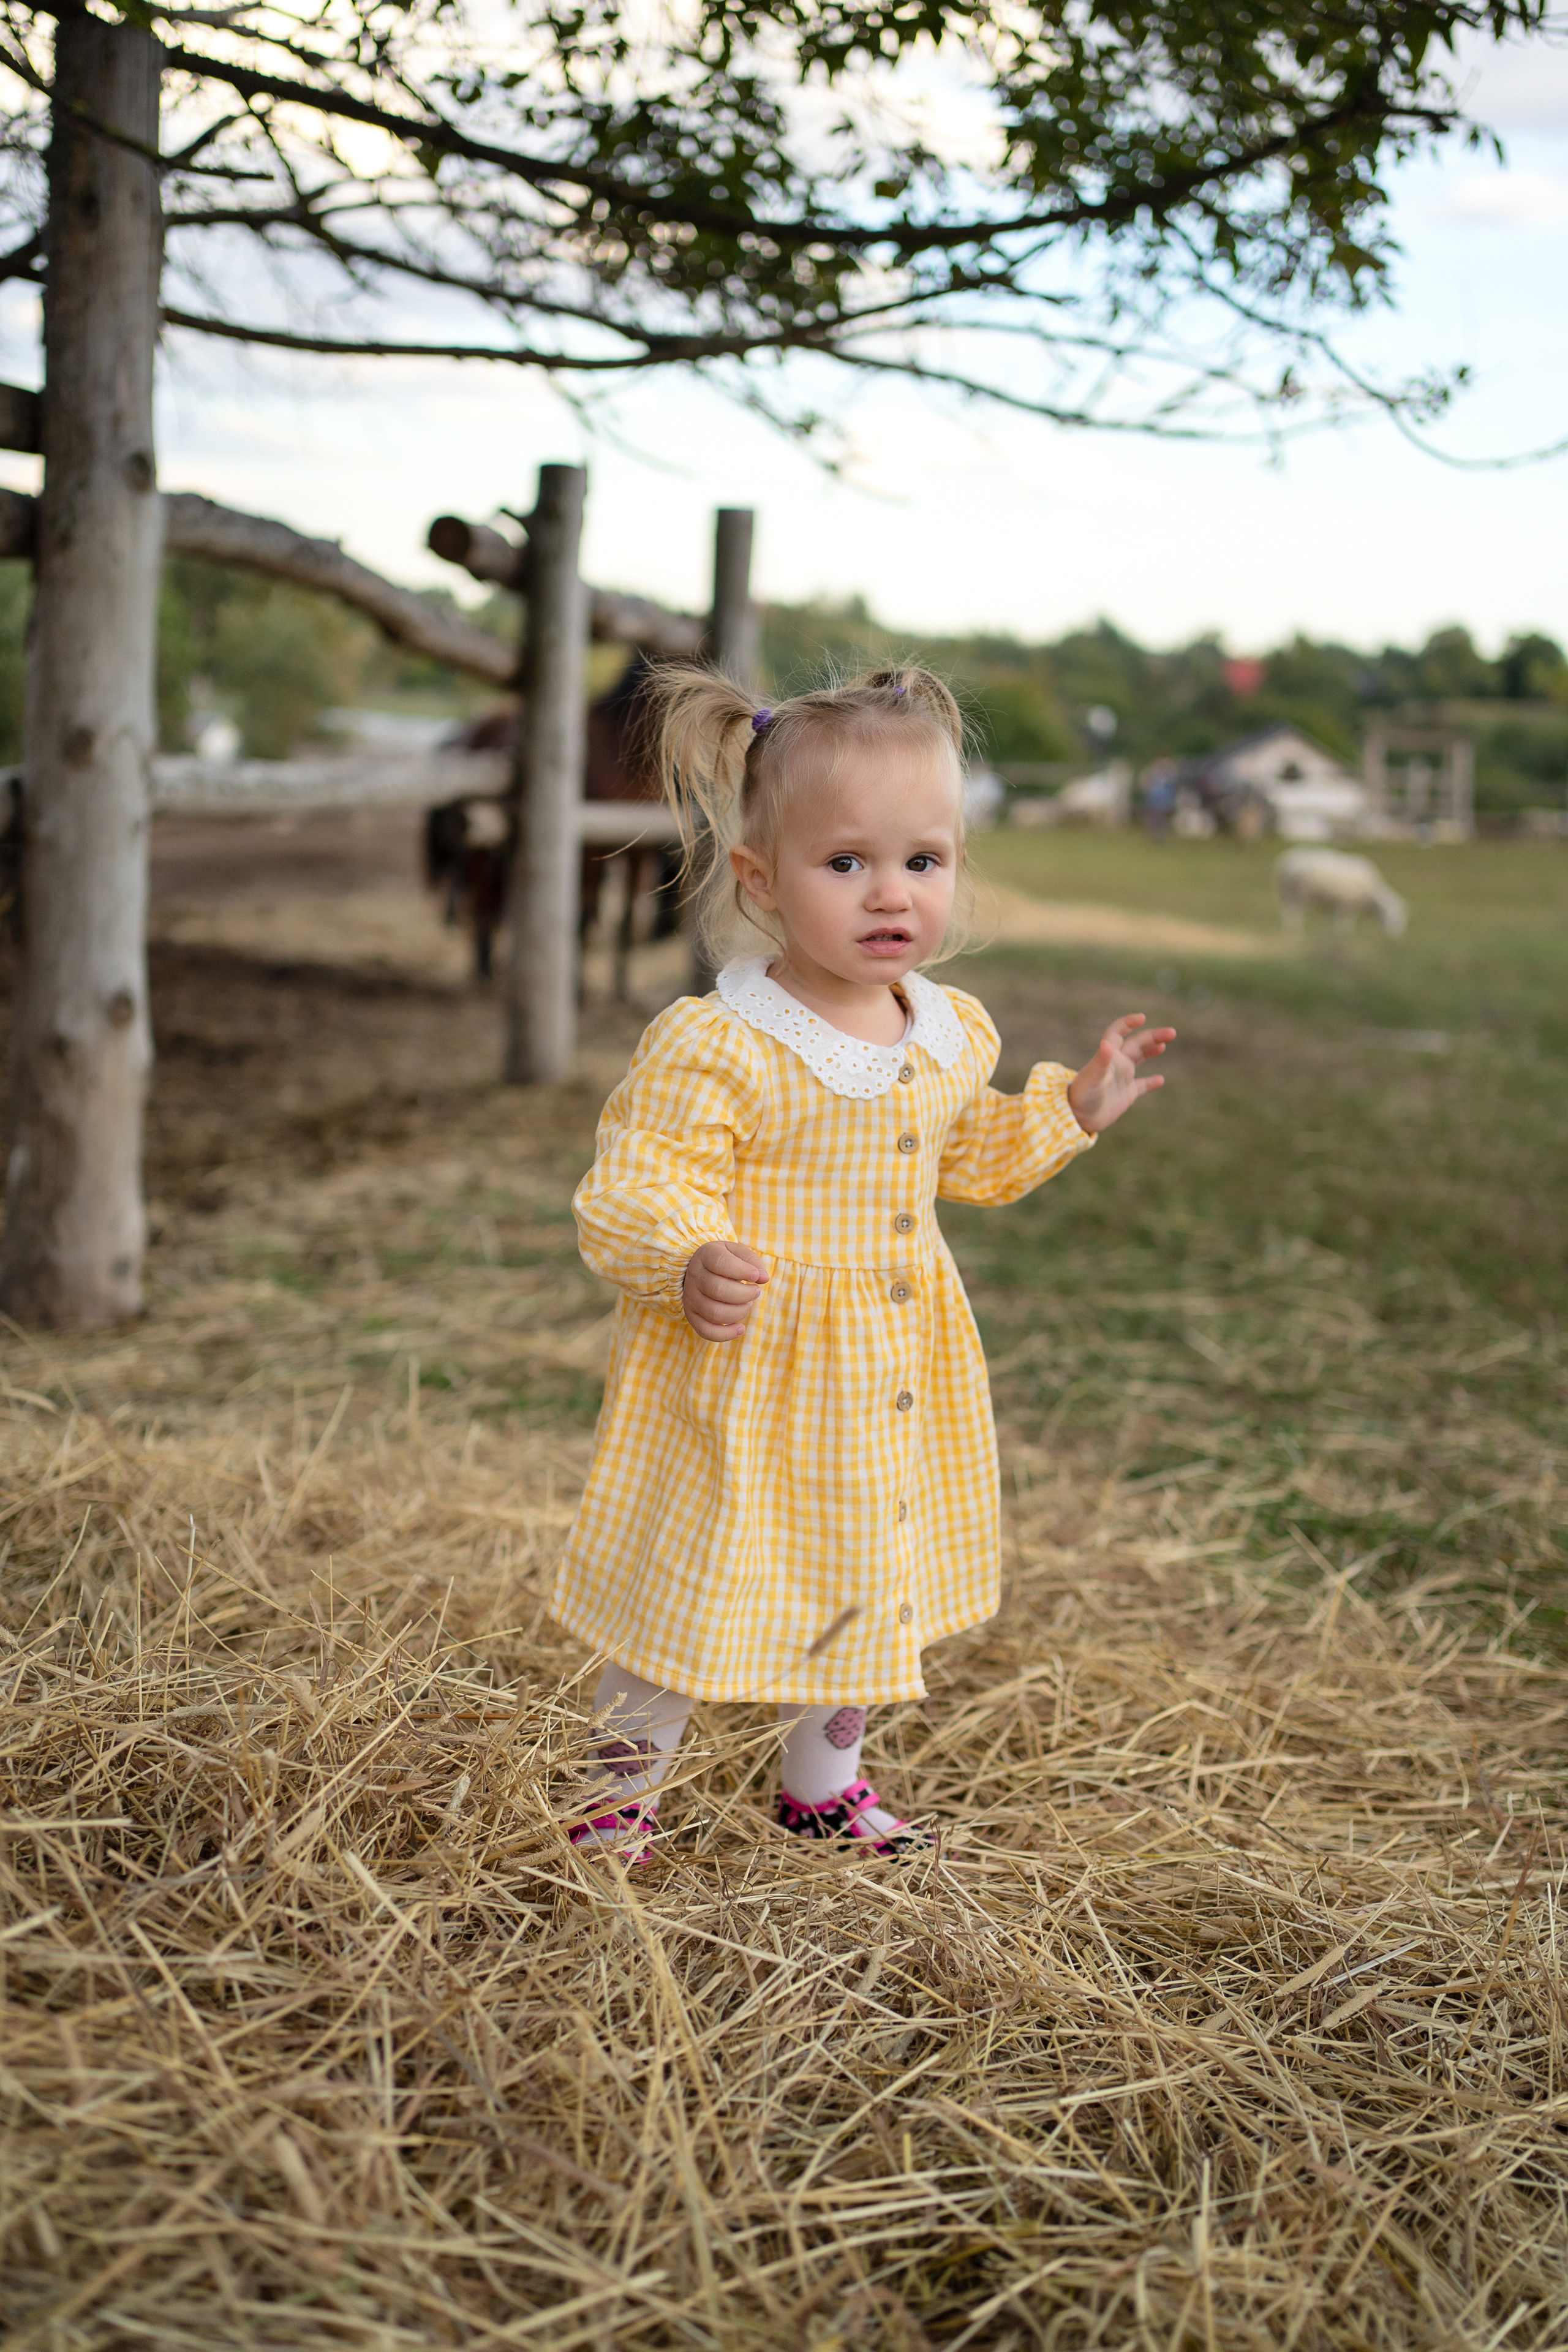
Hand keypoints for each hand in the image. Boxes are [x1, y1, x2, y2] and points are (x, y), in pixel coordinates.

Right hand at [683, 1240, 768, 1341]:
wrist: (700, 1269)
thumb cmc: (725, 1260)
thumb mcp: (737, 1251)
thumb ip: (753, 1261)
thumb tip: (763, 1278)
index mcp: (706, 1255)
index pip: (720, 1263)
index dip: (742, 1271)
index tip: (756, 1276)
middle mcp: (695, 1277)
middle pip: (718, 1290)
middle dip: (745, 1294)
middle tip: (755, 1291)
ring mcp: (691, 1298)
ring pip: (714, 1313)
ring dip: (739, 1312)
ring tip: (749, 1305)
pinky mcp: (692, 1316)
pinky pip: (706, 1331)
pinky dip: (726, 1334)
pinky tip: (740, 1328)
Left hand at [1067, 1014, 1175, 1134]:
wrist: (1078, 1119)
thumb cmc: (1082, 1096)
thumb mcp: (1091, 1078)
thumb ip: (1100, 1061)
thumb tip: (1107, 1043)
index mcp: (1108, 1056)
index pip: (1118, 1032)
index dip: (1128, 1023)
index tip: (1142, 1017)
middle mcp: (1116, 1064)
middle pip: (1137, 1044)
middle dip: (1153, 1036)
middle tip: (1172, 1033)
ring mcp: (1122, 1078)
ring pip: (1140, 1059)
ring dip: (1152, 1050)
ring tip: (1165, 1044)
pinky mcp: (1127, 1094)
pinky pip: (1142, 1086)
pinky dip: (1151, 1082)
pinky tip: (1160, 1080)